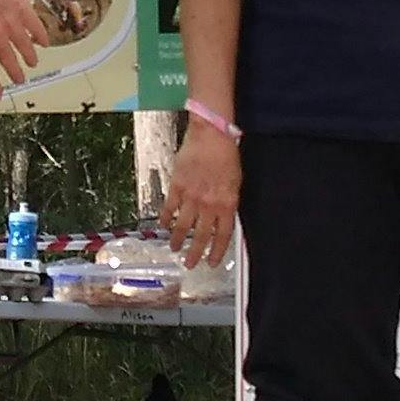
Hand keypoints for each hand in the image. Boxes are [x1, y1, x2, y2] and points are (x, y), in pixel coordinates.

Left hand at [0, 0, 46, 95]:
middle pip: (9, 63)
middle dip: (16, 75)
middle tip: (20, 80)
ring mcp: (10, 22)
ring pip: (25, 48)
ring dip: (30, 58)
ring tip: (32, 63)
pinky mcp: (22, 9)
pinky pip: (36, 28)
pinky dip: (41, 37)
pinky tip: (43, 42)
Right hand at [166, 121, 241, 269]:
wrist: (211, 136)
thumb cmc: (227, 156)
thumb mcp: (235, 182)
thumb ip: (228, 202)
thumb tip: (222, 218)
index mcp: (226, 204)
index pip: (222, 235)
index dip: (216, 251)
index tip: (211, 262)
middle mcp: (209, 205)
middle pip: (201, 235)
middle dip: (195, 253)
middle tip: (190, 264)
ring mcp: (191, 197)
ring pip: (183, 226)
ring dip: (178, 240)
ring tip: (175, 249)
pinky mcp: (176, 187)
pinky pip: (170, 208)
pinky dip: (166, 219)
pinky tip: (164, 225)